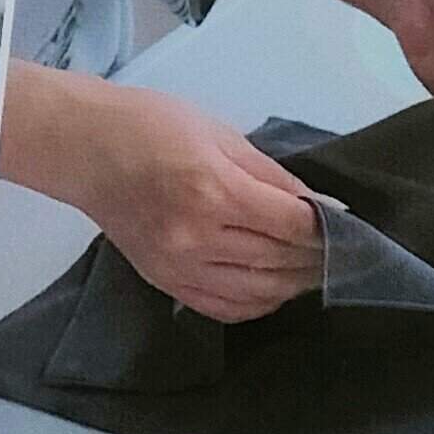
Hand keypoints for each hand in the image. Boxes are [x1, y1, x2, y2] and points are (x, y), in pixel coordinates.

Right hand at [22, 74, 322, 322]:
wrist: (83, 148)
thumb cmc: (149, 125)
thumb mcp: (220, 133)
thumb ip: (272, 175)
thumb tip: (318, 206)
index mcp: (213, 190)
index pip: (292, 225)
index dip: (328, 229)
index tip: (349, 226)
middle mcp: (196, 237)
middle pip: (280, 261)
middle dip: (319, 258)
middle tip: (343, 251)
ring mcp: (178, 267)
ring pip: (259, 292)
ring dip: (295, 284)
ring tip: (316, 269)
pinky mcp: (165, 282)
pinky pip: (224, 308)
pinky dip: (259, 303)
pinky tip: (276, 288)